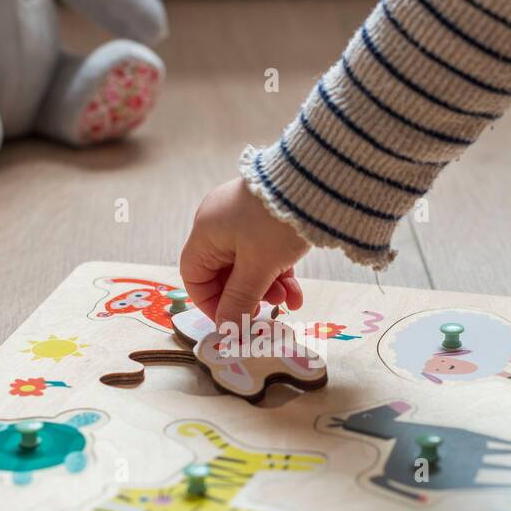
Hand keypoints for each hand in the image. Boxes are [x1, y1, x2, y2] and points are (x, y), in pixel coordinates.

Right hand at [181, 177, 311, 324]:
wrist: (315, 183)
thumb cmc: (276, 222)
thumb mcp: (258, 267)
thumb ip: (240, 300)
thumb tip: (227, 328)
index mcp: (206, 232)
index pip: (195, 276)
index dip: (211, 303)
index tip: (232, 320)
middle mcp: (219, 223)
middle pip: (224, 274)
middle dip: (248, 296)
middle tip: (268, 309)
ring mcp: (243, 218)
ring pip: (249, 266)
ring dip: (268, 288)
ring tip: (289, 300)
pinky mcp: (266, 216)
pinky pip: (265, 252)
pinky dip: (279, 272)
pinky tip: (297, 292)